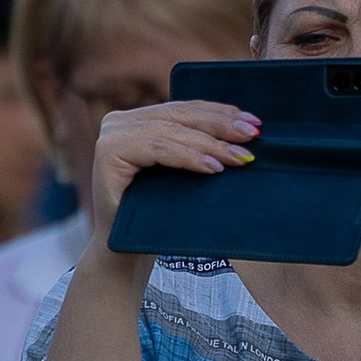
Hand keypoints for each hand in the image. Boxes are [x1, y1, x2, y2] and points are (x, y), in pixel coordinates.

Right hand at [88, 94, 258, 234]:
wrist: (126, 251)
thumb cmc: (158, 214)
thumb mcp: (182, 173)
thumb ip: (197, 147)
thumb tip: (246, 131)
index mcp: (137, 120)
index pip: (184, 109)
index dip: (220, 112)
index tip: (254, 123)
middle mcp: (120, 121)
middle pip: (179, 117)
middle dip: (220, 126)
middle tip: (252, 137)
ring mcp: (110, 134)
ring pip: (171, 132)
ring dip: (210, 144)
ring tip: (238, 157)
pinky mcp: (107, 151)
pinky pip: (156, 148)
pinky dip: (187, 156)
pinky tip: (212, 167)